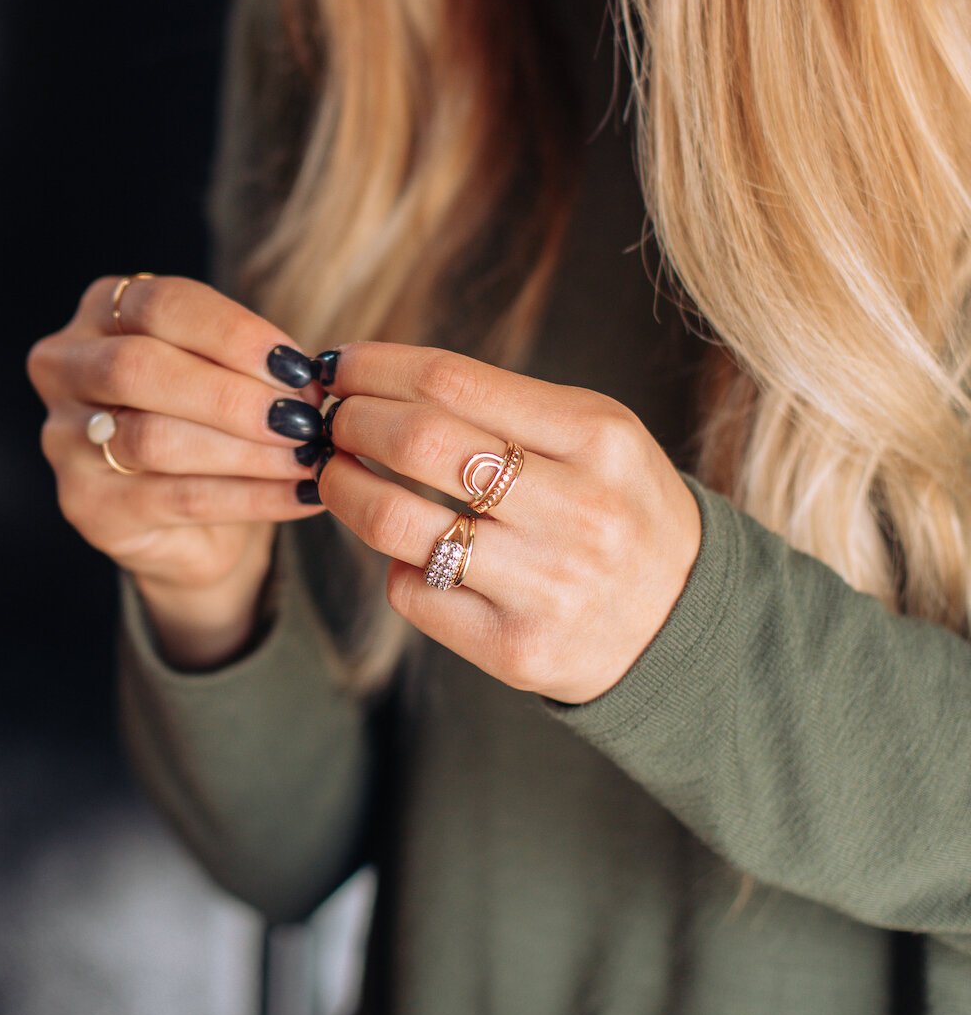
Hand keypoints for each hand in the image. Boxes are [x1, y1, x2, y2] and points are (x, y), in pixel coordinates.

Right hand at [26, 275, 329, 658]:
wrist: (189, 521)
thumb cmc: (210, 421)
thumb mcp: (225, 371)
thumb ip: (250, 362)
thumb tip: (306, 377)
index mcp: (101, 310)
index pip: (162, 305)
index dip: (234, 334)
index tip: (298, 366)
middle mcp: (65, 367)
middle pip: (139, 367)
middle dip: (231, 395)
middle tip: (302, 419)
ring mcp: (64, 440)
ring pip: (154, 438)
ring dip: (245, 450)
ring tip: (306, 457)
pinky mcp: (87, 506)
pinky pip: (177, 498)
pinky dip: (250, 497)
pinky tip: (300, 493)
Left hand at [315, 344, 701, 704]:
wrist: (683, 624)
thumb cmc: (617, 507)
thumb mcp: (595, 436)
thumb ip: (502, 406)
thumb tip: (379, 381)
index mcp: (597, 439)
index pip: (452, 381)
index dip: (376, 368)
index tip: (341, 366)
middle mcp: (576, 511)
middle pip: (417, 443)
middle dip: (351, 422)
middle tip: (333, 421)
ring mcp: (545, 585)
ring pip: (396, 523)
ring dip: (344, 488)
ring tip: (338, 474)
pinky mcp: (514, 648)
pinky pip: (413, 592)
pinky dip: (395, 563)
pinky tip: (409, 550)